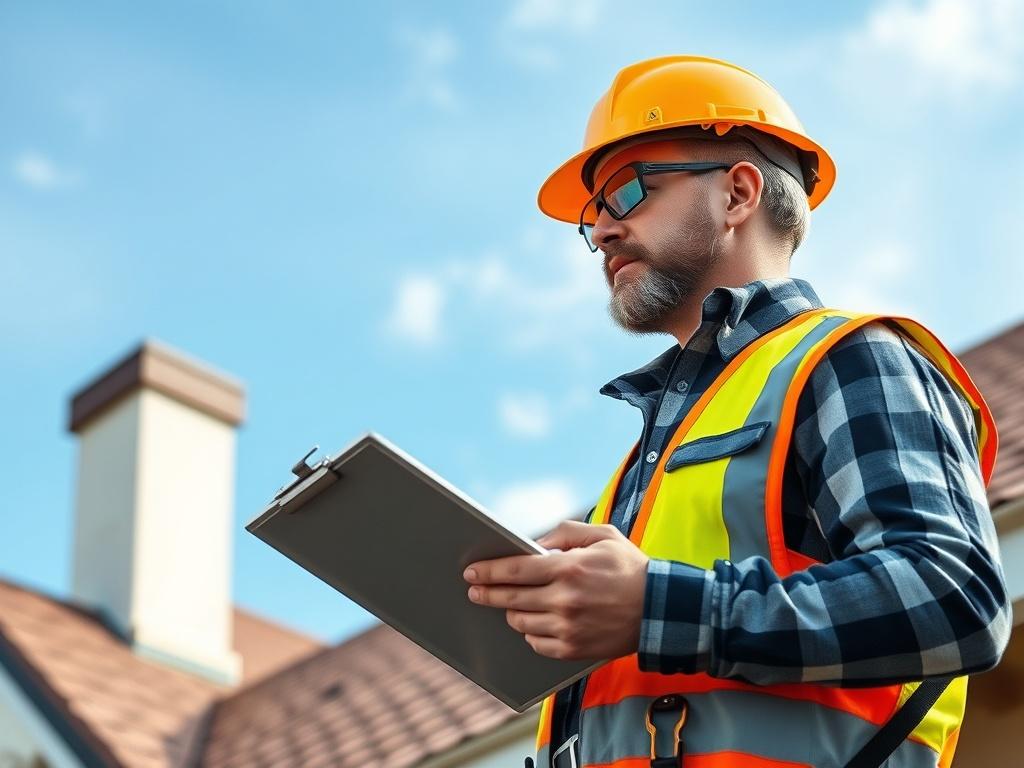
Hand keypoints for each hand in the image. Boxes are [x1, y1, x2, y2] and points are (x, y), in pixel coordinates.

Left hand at [463, 520, 648, 659]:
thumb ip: (565, 532)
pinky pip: (537, 643)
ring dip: (510, 612)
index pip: (515, 569)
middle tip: (474, 590)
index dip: (489, 571)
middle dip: (487, 593)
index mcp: (569, 568)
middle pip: (511, 598)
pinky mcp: (574, 649)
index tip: (471, 572)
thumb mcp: (602, 536)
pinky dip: (530, 632)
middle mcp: (565, 599)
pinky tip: (532, 622)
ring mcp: (569, 628)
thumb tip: (532, 541)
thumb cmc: (629, 568)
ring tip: (509, 604)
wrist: (660, 609)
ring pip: (521, 622)